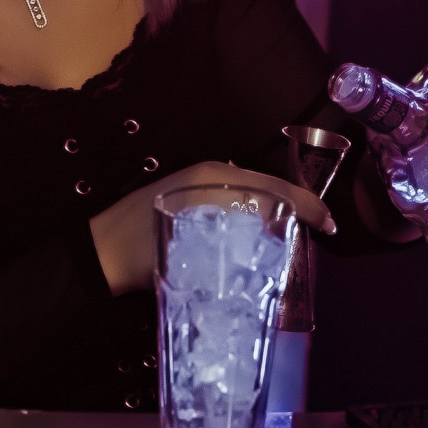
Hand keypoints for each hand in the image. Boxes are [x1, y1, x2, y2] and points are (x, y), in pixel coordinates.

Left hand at [88, 161, 334, 296]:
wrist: (99, 253)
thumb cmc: (143, 249)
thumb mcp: (196, 244)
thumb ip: (239, 235)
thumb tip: (278, 236)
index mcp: (214, 177)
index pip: (273, 185)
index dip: (304, 204)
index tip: (328, 225)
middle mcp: (209, 173)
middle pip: (266, 183)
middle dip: (296, 202)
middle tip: (320, 228)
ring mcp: (197, 183)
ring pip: (252, 189)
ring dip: (277, 206)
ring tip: (297, 231)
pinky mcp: (187, 196)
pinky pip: (235, 197)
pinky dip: (256, 209)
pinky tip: (262, 231)